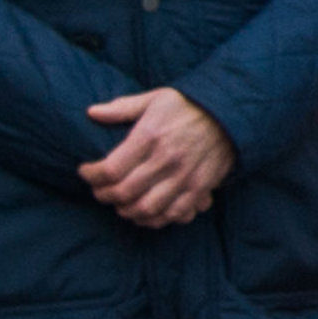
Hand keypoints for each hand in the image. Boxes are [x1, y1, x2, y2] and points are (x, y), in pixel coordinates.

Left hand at [81, 87, 236, 227]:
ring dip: (127, 211)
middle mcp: (166, 159)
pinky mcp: (200, 188)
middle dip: (104, 195)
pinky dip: (155, 219)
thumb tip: (92, 112)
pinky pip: (173, 214)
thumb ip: (122, 108)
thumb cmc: (188, 105)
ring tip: (120, 204)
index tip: (86, 171)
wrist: (231, 113)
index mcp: (150, 136)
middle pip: (124, 192)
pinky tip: (145, 213)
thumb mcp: (155, 99)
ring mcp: (184, 176)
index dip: (92, 176)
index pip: (110, 169)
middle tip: (99, 191)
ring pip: (146, 209)